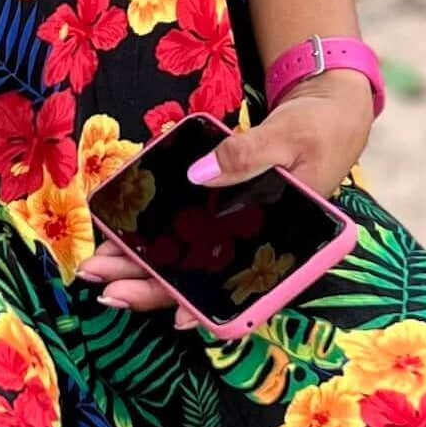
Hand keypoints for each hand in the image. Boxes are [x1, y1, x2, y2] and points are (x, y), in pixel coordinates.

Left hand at [76, 71, 373, 326]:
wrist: (327, 110)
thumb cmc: (320, 130)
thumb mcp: (287, 138)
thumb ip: (247, 155)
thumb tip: (197, 174)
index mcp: (288, 246)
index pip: (245, 291)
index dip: (209, 306)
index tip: (174, 317)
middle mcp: (257, 248)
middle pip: (200, 280)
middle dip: (149, 285)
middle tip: (101, 283)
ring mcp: (236, 233)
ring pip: (185, 261)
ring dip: (142, 265)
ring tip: (98, 266)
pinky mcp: (222, 213)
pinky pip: (184, 232)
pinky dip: (152, 236)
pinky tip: (119, 237)